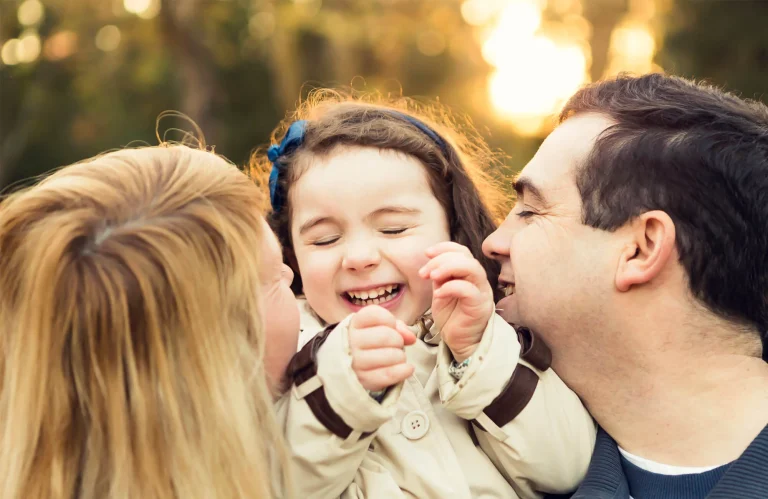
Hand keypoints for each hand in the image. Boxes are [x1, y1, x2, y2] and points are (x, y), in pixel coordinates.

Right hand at [349, 305, 416, 391]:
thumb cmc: (373, 342)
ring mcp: (356, 362)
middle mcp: (352, 341)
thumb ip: (398, 327)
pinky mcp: (364, 379)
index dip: (389, 320)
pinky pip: (389, 374)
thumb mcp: (383, 327)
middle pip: (386, 336)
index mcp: (356, 323)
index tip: (391, 326)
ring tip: (396, 357)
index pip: (375, 314)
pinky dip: (403, 371)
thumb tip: (410, 337)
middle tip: (396, 345)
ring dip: (400, 357)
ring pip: (390, 356)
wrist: (357, 364)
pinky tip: (407, 368)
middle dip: (398, 340)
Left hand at [419, 242, 493, 361]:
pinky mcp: (480, 306)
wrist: (459, 342)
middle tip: (424, 273)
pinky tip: (438, 294)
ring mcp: (482, 292)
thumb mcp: (441, 291)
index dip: (444, 247)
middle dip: (441, 259)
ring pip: (471, 268)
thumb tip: (431, 262)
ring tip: (432, 278)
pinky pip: (468, 290)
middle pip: (465, 257)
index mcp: (469, 274)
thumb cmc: (452, 317)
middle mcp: (478, 280)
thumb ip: (440, 277)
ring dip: (448, 268)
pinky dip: (450, 288)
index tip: (426, 253)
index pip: (461, 251)